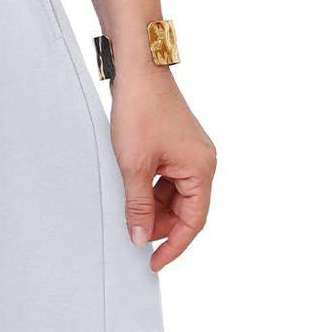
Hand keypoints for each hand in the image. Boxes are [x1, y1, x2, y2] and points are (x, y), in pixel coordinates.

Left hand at [109, 73, 216, 271]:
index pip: (193, 221)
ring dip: (154, 208)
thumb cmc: (140, 110)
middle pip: (185, 209)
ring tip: (129, 216)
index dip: (174, 245)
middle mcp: (201, 162)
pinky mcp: (176, 144)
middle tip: (134, 237)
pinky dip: (152, 190)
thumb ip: (137, 205)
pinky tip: (133, 194)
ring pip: (174, 194)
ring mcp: (189, 152)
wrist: (137, 68)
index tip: (154, 263)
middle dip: (160, 226)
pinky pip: (168, 178)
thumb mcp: (134, 165)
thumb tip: (139, 237)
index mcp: (201, 169)